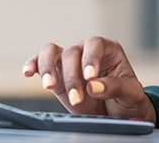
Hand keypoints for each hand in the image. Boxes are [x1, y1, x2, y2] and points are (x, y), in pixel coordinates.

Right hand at [24, 36, 156, 123]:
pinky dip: (32, 65)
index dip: (90, 58)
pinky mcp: (56, 76)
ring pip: (52, 52)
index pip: (95, 44)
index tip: (90, 77)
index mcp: (108, 49)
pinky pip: (40, 64)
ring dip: (48, 68)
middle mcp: (86, 52)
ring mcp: (69, 63)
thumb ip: (114, 86)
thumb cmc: (127, 98)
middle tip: (78, 98)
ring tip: (49, 86)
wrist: (117, 113)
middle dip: (73, 77)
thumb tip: (94, 86)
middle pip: (72, 52)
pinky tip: (27, 72)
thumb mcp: (131, 93)